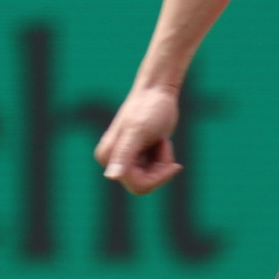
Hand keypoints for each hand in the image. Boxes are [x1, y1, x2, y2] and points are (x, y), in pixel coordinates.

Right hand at [96, 80, 183, 194]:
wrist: (159, 92)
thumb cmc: (149, 107)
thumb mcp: (138, 131)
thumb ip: (124, 154)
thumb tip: (112, 177)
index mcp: (108, 157)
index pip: (137, 185)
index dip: (158, 177)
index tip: (170, 160)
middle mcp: (113, 161)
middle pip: (143, 186)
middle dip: (160, 169)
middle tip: (164, 145)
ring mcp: (125, 160)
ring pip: (150, 179)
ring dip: (163, 162)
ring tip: (161, 140)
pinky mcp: (137, 157)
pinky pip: (154, 171)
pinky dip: (164, 159)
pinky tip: (161, 140)